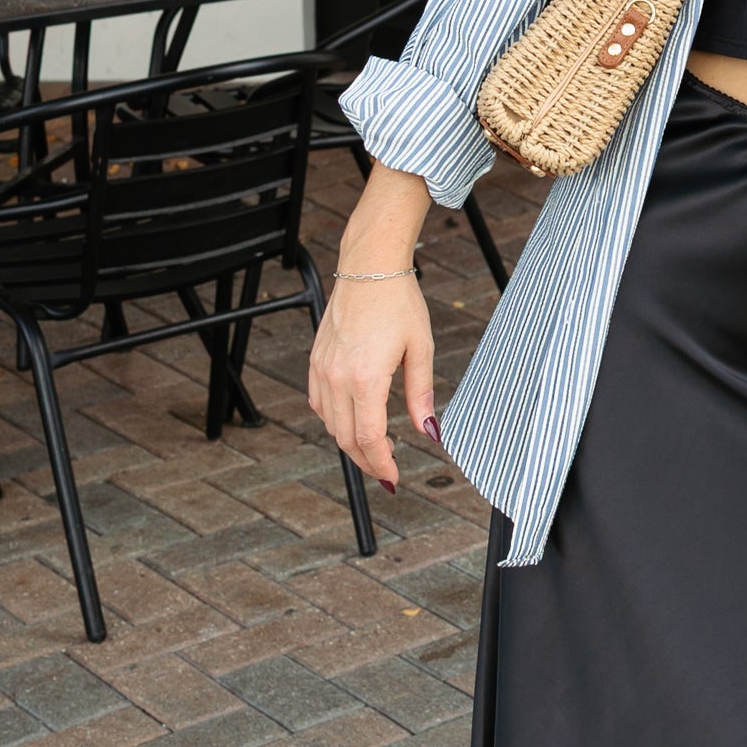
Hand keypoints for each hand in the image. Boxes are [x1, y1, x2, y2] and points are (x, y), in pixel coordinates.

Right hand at [307, 272, 435, 492]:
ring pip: (330, 423)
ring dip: (350, 442)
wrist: (369, 267)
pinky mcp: (315, 360)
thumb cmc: (399, 302)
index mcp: (365, 378)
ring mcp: (322, 369)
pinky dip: (335, 420)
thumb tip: (430, 433)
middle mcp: (336, 377)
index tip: (394, 478)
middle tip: (387, 471)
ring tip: (376, 448)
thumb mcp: (420, 350)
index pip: (368, 438)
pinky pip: (319, 402)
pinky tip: (353, 421)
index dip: (381, 464)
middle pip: (345, 437)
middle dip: (367, 460)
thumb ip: (421, 395)